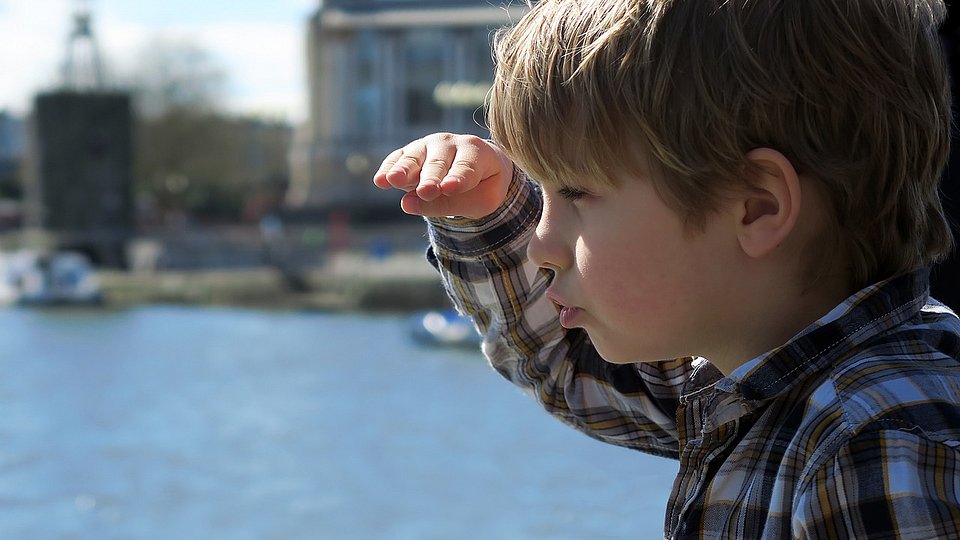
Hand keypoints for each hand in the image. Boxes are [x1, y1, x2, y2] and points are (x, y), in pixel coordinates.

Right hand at [373, 133, 513, 218]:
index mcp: (476, 152)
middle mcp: (450, 143)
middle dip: (431, 177)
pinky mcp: (409, 152)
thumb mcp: (479, 201)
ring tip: (393, 181)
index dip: (459, 178)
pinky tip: (380, 180)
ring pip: (415, 158)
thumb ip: (449, 205)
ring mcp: (428, 145)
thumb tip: (407, 204)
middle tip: (426, 191)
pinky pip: (397, 158)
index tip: (450, 188)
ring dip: (404, 169)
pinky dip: (389, 168)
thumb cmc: (481, 186)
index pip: (468, 167)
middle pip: (439, 162)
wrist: (477, 167)